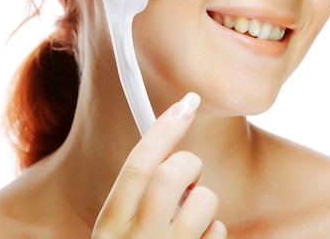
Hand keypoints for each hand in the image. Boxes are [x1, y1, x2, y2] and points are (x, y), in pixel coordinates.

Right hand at [92, 93, 226, 238]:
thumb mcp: (120, 227)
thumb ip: (138, 194)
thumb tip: (170, 147)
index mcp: (111, 224)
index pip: (137, 165)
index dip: (163, 129)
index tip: (186, 103)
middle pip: (170, 175)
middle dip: (189, 164)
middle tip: (189, 176)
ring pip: (204, 200)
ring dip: (204, 201)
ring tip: (190, 218)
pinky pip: (218, 230)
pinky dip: (212, 230)